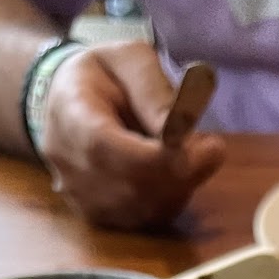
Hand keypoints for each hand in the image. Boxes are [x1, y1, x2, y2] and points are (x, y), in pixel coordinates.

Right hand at [40, 41, 224, 229]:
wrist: (66, 101)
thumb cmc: (103, 74)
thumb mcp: (130, 59)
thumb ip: (154, 90)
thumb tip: (181, 130)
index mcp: (69, 115)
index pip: (108, 150)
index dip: (163, 157)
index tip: (212, 147)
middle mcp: (68, 164)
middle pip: (133, 187)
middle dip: (185, 173)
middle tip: (211, 149)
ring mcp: (80, 195)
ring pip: (145, 209)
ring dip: (181, 186)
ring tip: (187, 153)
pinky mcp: (98, 216)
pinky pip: (146, 219)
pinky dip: (170, 199)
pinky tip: (172, 172)